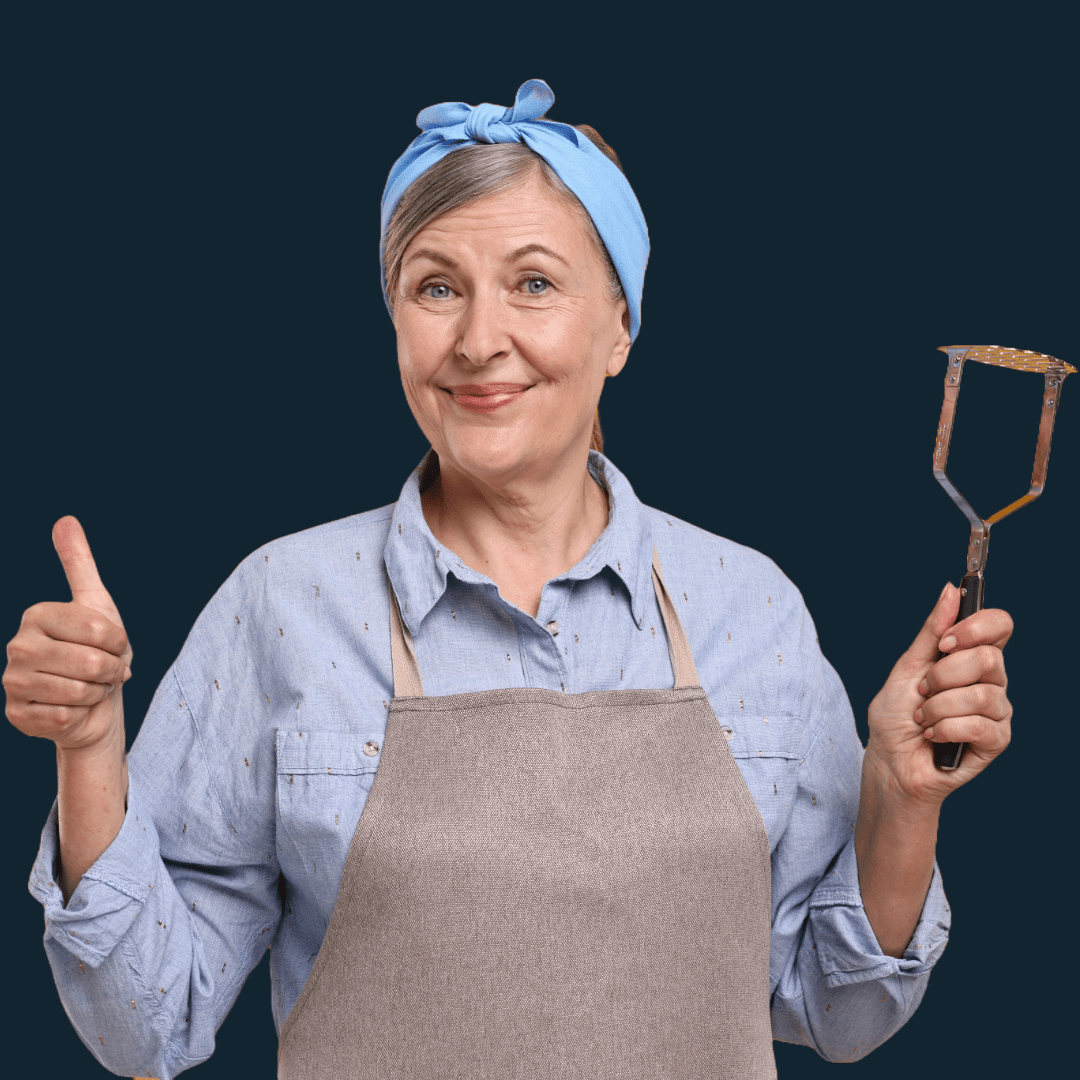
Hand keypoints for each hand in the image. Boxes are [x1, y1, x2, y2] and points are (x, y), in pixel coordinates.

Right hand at [4, 516, 131, 751]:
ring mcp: (12, 682)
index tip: (114, 645)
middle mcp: (17, 645)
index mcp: (37, 614)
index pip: (100, 629)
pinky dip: (81, 714)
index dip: (120, 642)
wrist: (93, 703)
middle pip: (91, 662)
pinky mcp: (17, 716)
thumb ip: (79, 563)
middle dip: (112, 671)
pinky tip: (73, 708)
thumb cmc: (98, 651)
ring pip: (79, 691)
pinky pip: (66, 717)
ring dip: (97, 693)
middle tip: (105, 671)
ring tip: (90, 687)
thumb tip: (65, 519)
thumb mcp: (96, 604)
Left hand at [865, 581, 1012, 806]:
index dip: (977, 627)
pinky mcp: (996, 741)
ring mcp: (996, 711)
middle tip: (923, 691)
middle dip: (944, 674)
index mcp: (971, 658)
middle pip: (990, 658)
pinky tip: (933, 736)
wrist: (890, 761)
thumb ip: (931, 631)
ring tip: (924, 718)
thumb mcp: (907, 666)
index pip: (1000, 626)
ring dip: (939, 706)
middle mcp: (990, 681)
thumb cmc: (896, 716)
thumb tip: (950, 590)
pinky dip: (946, 729)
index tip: (946, 641)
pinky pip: (980, 724)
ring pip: (983, 693)